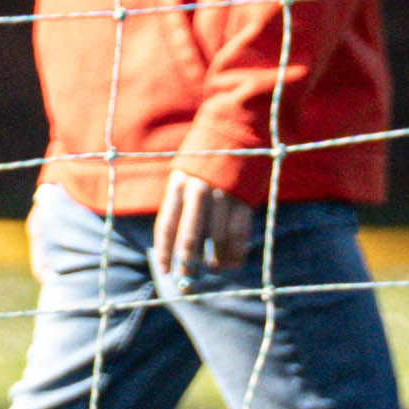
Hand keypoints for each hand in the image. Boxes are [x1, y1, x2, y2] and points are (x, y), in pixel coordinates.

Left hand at [148, 158, 261, 288]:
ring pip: (216, 239)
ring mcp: (222, 196)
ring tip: (213, 267)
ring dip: (215, 259)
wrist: (236, 128)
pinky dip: (235, 252)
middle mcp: (197, 192)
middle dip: (187, 263)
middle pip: (189, 237)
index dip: (164, 252)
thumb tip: (178, 242)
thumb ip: (181, 202)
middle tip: (187, 280)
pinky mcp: (243, 199)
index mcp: (178, 185)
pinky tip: (232, 262)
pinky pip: (239, 234)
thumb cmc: (207, 156)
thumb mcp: (185, 172)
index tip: (165, 271)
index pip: (166, 226)